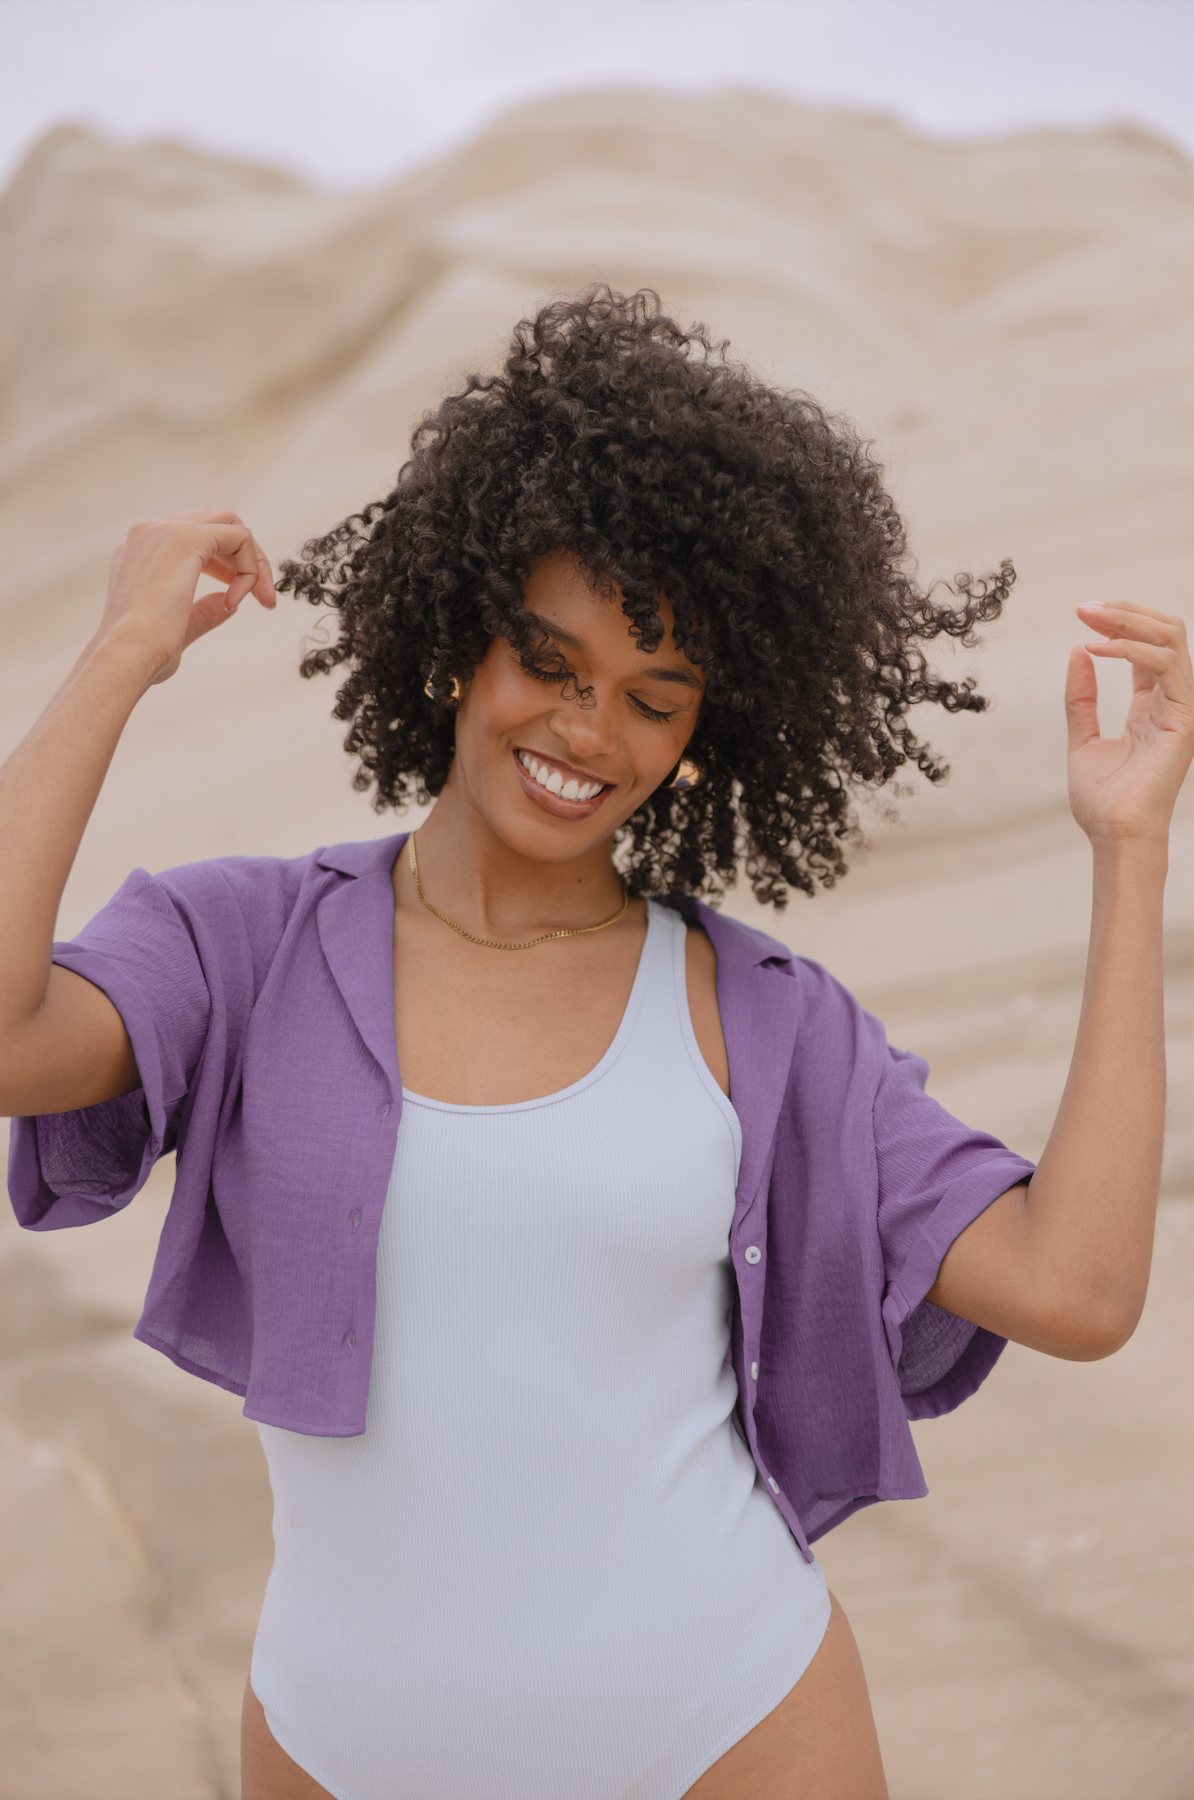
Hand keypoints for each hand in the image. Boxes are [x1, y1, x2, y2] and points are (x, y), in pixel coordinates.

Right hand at [97, 509, 275, 684]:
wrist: (126, 655)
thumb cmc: (144, 652)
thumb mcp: (178, 626)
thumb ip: (203, 610)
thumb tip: (228, 603)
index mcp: (141, 552)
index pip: (194, 537)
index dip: (224, 564)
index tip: (236, 600)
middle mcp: (150, 533)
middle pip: (215, 523)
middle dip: (245, 558)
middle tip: (263, 596)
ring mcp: (165, 530)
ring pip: (230, 525)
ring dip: (254, 562)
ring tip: (262, 598)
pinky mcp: (185, 537)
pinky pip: (239, 537)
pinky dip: (251, 567)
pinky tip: (237, 600)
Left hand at [1066, 602, 1192, 847]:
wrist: (1113, 835)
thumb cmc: (1102, 800)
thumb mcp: (1082, 738)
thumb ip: (1081, 698)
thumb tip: (1077, 650)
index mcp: (1152, 706)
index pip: (1147, 647)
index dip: (1118, 623)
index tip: (1081, 612)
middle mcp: (1171, 702)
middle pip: (1165, 634)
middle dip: (1126, 612)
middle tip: (1085, 608)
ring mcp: (1181, 709)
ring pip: (1172, 640)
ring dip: (1130, 621)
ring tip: (1091, 617)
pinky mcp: (1183, 719)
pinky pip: (1167, 667)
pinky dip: (1131, 651)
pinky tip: (1098, 649)